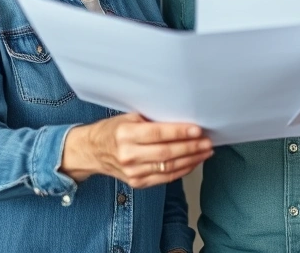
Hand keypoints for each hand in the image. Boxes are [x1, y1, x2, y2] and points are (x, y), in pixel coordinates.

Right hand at [61, 113, 212, 188]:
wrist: (92, 151)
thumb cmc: (112, 130)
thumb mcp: (128, 118)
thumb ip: (151, 120)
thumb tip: (181, 118)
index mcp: (125, 134)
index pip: (158, 134)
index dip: (180, 132)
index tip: (197, 129)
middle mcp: (128, 155)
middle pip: (166, 152)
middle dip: (191, 147)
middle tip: (207, 141)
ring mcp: (132, 172)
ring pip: (168, 167)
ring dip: (191, 159)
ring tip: (205, 151)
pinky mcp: (137, 183)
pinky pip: (165, 178)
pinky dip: (182, 170)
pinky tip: (193, 162)